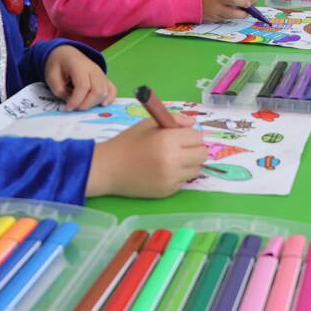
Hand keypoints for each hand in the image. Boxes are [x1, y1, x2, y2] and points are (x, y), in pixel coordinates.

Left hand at [44, 45, 115, 109]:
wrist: (67, 54)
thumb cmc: (58, 64)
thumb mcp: (51, 76)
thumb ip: (59, 90)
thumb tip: (71, 101)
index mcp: (79, 66)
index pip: (83, 85)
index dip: (76, 100)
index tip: (68, 108)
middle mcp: (94, 69)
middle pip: (97, 90)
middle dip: (86, 104)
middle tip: (75, 108)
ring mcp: (101, 74)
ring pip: (105, 92)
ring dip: (95, 103)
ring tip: (82, 105)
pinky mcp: (104, 78)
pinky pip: (112, 89)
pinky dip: (109, 99)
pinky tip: (101, 104)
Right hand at [86, 112, 207, 197]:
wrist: (108, 169)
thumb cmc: (129, 142)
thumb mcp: (149, 124)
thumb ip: (175, 119)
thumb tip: (193, 124)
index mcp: (168, 140)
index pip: (197, 136)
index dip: (190, 134)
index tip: (181, 135)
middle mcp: (173, 160)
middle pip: (202, 154)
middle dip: (195, 148)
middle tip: (182, 148)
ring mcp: (171, 178)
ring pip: (196, 168)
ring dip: (189, 163)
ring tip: (172, 160)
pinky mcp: (167, 191)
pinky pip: (184, 181)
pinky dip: (179, 175)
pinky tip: (163, 171)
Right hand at [200, 0, 252, 21]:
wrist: (185, 1)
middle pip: (236, 0)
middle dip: (245, 3)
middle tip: (248, 5)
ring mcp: (215, 9)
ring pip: (233, 13)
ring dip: (241, 14)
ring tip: (244, 14)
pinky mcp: (213, 17)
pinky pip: (226, 18)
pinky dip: (231, 17)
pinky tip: (233, 16)